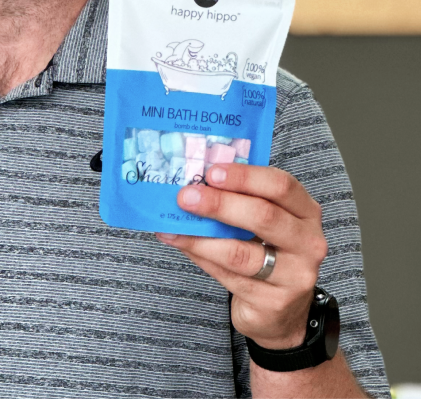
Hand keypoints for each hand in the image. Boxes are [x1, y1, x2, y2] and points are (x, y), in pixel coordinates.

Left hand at [156, 163, 328, 348]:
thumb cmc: (267, 251)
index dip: (245, 177)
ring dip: (200, 237)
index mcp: (305, 212)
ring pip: (240, 253)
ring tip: (173, 226)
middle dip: (219, 204)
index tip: (211, 173)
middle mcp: (308, 243)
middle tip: (186, 197)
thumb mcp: (265, 220)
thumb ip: (238, 199)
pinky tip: (181, 244)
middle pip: (263, 216)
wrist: (280, 309)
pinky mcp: (273, 302)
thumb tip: (193, 183)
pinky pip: (228, 276)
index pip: (281, 186)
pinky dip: (200, 257)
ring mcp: (294, 276)